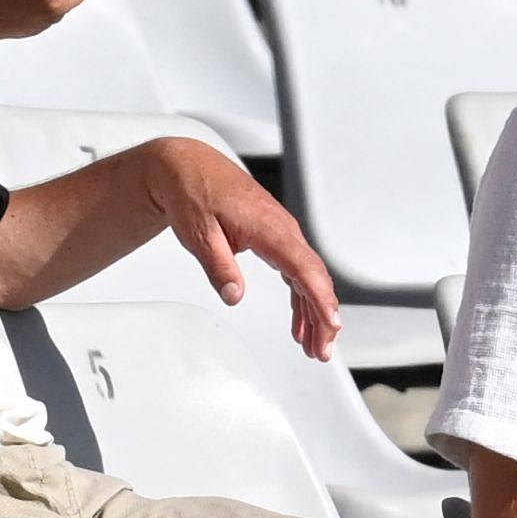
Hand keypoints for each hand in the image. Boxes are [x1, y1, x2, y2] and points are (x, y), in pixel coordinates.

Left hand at [137, 138, 342, 359]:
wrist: (186, 167)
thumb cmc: (192, 192)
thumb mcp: (198, 234)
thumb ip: (219, 266)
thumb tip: (235, 295)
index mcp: (268, 226)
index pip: (303, 267)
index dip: (320, 298)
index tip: (331, 324)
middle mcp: (282, 228)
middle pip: (313, 276)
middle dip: (323, 316)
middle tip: (322, 350)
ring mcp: (280, 232)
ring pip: (307, 276)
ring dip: (313, 311)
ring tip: (314, 346)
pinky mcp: (274, 236)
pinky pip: (295, 270)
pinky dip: (301, 297)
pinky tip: (300, 322)